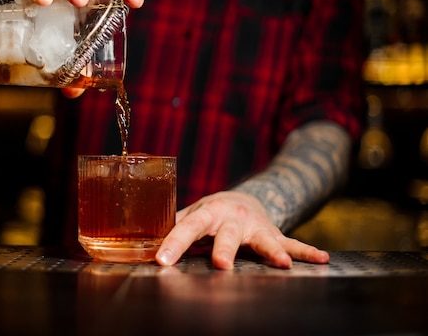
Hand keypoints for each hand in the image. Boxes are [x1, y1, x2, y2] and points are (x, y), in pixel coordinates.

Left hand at [155, 191, 329, 269]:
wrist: (243, 199)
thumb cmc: (211, 213)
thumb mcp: (192, 214)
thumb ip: (173, 226)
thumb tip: (141, 242)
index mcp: (207, 213)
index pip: (188, 227)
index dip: (175, 243)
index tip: (163, 260)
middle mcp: (233, 218)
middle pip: (227, 234)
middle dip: (225, 249)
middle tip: (221, 265)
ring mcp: (257, 226)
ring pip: (265, 240)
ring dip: (273, 252)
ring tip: (283, 265)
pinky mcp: (275, 234)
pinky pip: (292, 243)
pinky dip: (307, 252)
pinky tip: (323, 260)